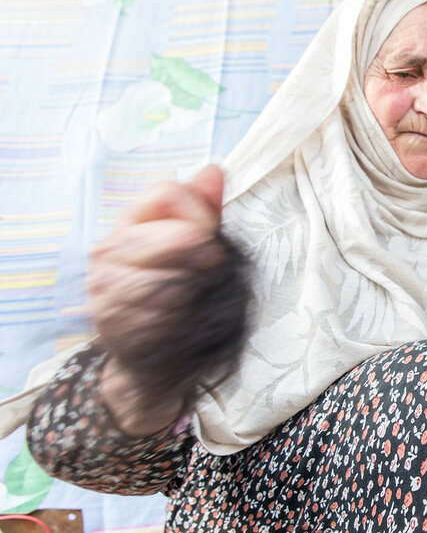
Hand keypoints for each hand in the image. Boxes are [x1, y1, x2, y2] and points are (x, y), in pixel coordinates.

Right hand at [88, 165, 226, 432]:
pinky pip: (159, 317)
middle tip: (210, 267)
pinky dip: (180, 319)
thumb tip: (215, 170)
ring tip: (193, 298)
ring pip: (165, 277)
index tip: (210, 236)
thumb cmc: (175, 298)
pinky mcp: (115, 329)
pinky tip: (182, 321)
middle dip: (201, 252)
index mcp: (129, 227)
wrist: (151, 362)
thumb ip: (203, 210)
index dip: (199, 211)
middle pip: (169, 234)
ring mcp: (106, 293)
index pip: (165, 192)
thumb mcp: (190, 249)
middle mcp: (108, 255)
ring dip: (192, 289)